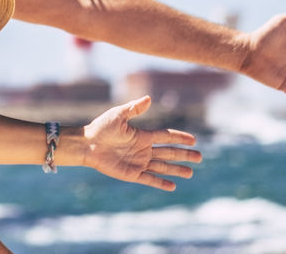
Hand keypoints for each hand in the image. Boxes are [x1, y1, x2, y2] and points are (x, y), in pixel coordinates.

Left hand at [82, 96, 200, 190]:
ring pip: (162, 167)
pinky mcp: (131, 174)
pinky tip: (172, 186)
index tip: (193, 140)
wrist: (85, 144)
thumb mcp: (118, 115)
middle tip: (200, 157)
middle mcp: (143, 150)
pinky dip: (160, 183)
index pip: (165, 137)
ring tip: (190, 173)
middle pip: (169, 153)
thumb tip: (149, 98)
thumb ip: (134, 109)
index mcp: (142, 136)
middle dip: (184, 155)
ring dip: (176, 170)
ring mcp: (138, 162)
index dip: (180, 138)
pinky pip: (149, 179)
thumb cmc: (100, 128)